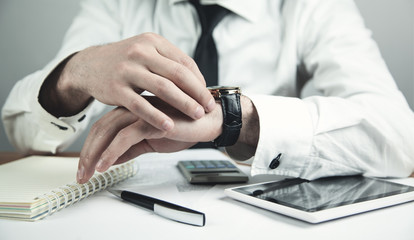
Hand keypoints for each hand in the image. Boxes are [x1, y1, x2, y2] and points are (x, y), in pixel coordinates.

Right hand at [40, 33, 215, 130]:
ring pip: (163, 88)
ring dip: (184, 104)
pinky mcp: (115, 89)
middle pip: (178, 74)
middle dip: (197, 92)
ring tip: (197, 116)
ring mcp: (127, 70)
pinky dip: (156, 117)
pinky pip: (140, 105)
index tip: (207, 94)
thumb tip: (198, 81)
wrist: (90, 66)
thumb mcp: (146, 52)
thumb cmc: (126, 62)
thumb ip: (169, 63)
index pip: (183, 62)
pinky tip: (169, 126)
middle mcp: (140, 52)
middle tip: (209, 107)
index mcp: (152, 42)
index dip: (199, 80)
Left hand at [76, 96, 222, 182]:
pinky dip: (113, 152)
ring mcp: (142, 113)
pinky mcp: (153, 120)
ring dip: (95, 154)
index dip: (90, 148)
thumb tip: (113, 159)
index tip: (85, 168)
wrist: (209, 121)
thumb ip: (132, 148)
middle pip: (100, 129)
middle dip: (87, 154)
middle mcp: (134, 109)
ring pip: (108, 132)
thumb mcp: (152, 141)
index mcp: (133, 111)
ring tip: (89, 173)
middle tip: (81, 174)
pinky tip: (106, 165)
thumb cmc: (185, 127)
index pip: (103, 128)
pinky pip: (126, 137)